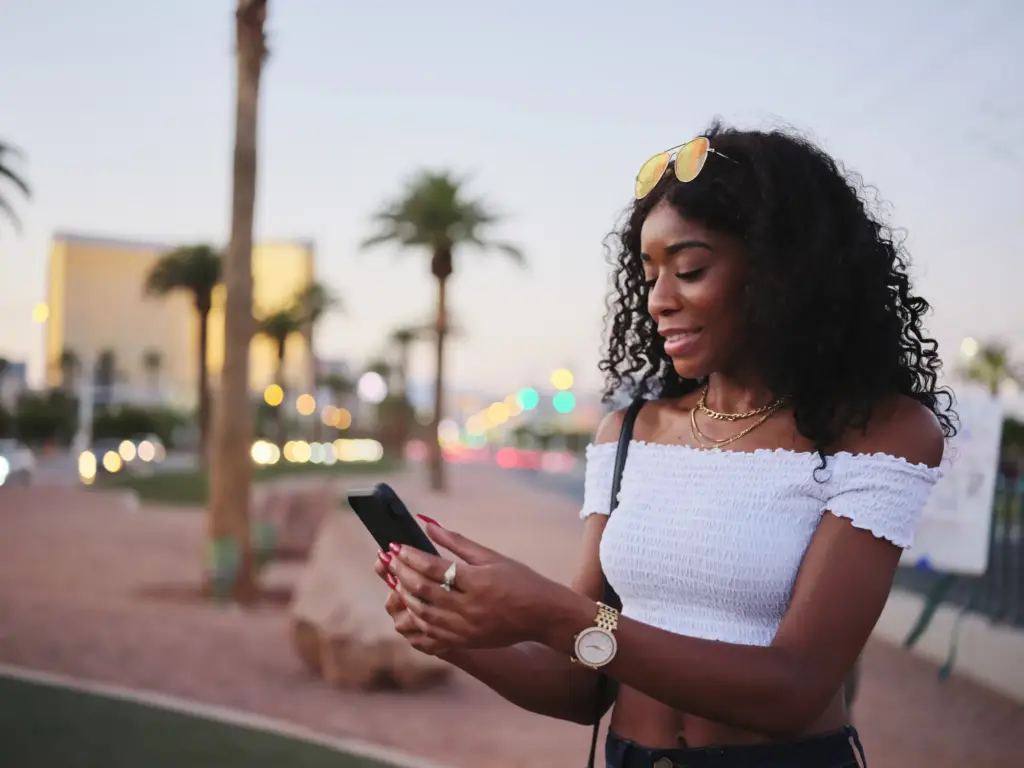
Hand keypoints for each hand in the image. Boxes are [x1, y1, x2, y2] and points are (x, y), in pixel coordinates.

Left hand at [383, 517, 580, 649]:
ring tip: (395, 582)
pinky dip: (416, 621)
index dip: (410, 556)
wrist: (543, 615)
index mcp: (477, 581)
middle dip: (401, 574)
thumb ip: (457, 542)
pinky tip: (409, 608)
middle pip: (424, 591)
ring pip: (424, 614)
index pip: (434, 567)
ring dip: (405, 597)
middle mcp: (470, 607)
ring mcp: (467, 628)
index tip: (394, 546)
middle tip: (387, 561)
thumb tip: (428, 524)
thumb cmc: (520, 580)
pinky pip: (432, 634)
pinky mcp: (466, 641)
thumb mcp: (492, 556)